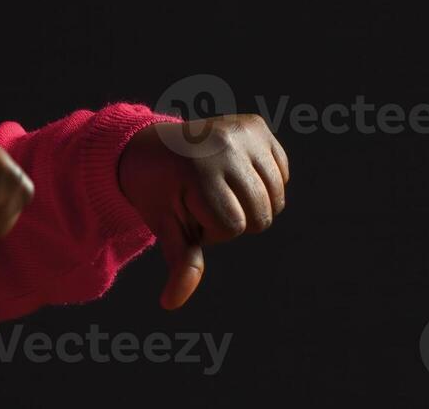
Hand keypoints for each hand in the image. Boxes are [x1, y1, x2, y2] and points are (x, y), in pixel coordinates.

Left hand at [116, 115, 289, 309]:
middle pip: (262, 215)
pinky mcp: (255, 124)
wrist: (146, 147)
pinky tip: (234, 171)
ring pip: (276, 196)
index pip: (236, 227)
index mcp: (200, 173)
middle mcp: (225, 146)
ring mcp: (242, 131)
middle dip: (235, 218)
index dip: (212, 230)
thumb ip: (181, 263)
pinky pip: (281, 171)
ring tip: (218, 186)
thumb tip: (171, 304)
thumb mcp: (166, 227)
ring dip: (250, 201)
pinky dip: (264, 179)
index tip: (188, 211)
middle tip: (203, 200)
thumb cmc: (157, 192)